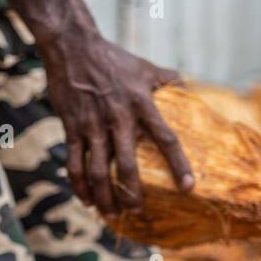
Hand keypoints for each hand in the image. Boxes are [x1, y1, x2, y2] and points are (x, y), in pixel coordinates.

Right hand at [41, 35, 194, 213]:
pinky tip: (87, 201)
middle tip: (138, 211)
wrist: (72, 46)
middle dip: (133, 193)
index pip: (165, 138)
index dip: (178, 164)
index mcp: (141, 103)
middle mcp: (117, 117)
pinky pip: (75, 163)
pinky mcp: (72, 127)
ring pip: (98, 170)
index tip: (188, 188)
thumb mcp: (144, 67)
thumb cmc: (112, 58)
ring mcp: (92, 125)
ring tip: (111, 214)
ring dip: (105, 196)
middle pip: (126, 165)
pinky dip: (80, 185)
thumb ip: (168, 80)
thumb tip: (189, 87)